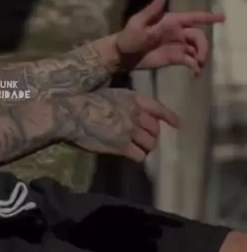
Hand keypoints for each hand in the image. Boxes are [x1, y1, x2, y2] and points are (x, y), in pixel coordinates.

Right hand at [62, 88, 178, 162]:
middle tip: (144, 139)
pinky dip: (137, 157)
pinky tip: (130, 155)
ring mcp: (131, 131)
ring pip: (150, 144)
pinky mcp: (123, 147)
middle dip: (152, 135)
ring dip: (146, 147)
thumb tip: (132, 114)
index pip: (158, 108)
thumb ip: (126, 104)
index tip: (178, 124)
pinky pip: (140, 156)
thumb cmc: (87, 101)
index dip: (169, 117)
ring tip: (138, 148)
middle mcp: (136, 114)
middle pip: (155, 130)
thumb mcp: (111, 94)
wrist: (73, 114)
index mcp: (133, 99)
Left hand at [115, 0, 224, 72]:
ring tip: (198, 65)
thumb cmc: (129, 36)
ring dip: (201, 56)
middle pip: (198, 36)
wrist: (123, 55)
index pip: (192, 17)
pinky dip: (195, 66)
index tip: (222, 18)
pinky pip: (190, 61)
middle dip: (203, 46)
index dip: (208, 17)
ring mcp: (176, 45)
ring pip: (196, 49)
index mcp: (170, 21)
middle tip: (201, 58)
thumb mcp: (138, 22)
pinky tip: (194, 72)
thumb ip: (152, 11)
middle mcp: (176, 32)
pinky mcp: (174, 58)